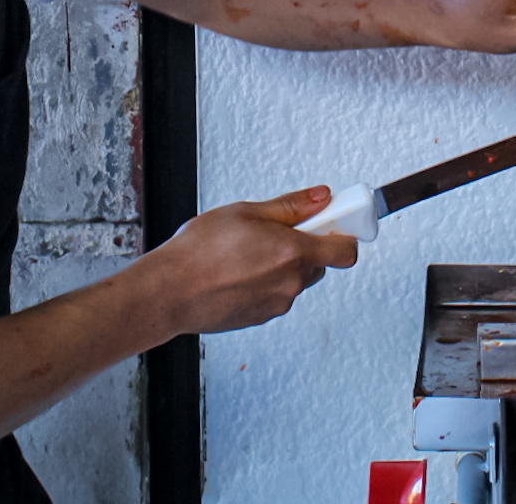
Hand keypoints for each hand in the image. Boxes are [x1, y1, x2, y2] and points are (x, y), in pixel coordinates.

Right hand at [144, 186, 357, 335]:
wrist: (169, 292)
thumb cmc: (199, 252)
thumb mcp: (247, 211)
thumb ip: (292, 206)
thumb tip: (322, 197)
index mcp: (293, 253)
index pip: (346, 251)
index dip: (345, 234)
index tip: (337, 222)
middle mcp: (291, 283)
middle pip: (319, 264)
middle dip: (306, 247)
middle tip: (277, 232)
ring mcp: (277, 304)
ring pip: (295, 280)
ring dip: (283, 266)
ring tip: (247, 253)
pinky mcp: (260, 318)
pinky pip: (275, 295)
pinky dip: (265, 283)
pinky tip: (238, 272)